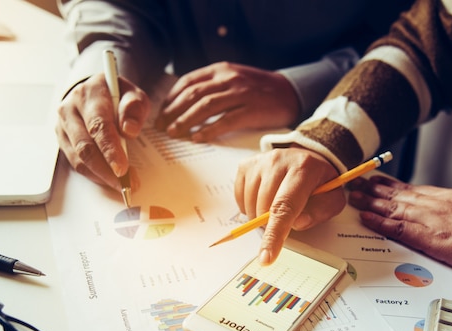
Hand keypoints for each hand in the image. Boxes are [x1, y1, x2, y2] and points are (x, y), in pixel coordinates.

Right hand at [56, 73, 150, 189]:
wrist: (93, 90)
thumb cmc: (115, 94)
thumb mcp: (132, 94)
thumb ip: (134, 108)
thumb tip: (129, 130)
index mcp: (89, 95)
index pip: (98, 125)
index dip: (110, 149)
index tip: (122, 168)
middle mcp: (70, 110)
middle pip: (84, 146)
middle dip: (106, 169)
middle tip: (126, 183)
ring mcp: (63, 126)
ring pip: (78, 158)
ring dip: (101, 175)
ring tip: (121, 184)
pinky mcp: (62, 140)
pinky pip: (76, 163)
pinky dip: (94, 174)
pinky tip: (109, 179)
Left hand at [155, 62, 299, 141]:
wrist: (290, 92)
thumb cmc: (257, 89)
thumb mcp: (233, 78)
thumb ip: (211, 85)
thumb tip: (183, 103)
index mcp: (221, 70)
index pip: (188, 82)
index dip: (171, 99)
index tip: (161, 113)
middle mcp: (229, 78)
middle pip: (193, 94)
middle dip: (173, 112)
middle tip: (161, 127)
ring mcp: (241, 93)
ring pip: (206, 106)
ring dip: (186, 120)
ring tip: (174, 133)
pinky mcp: (252, 110)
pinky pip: (226, 121)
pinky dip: (209, 129)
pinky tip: (197, 138)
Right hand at [235, 146, 345, 264]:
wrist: (308, 157)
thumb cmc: (319, 183)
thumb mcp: (332, 199)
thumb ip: (320, 213)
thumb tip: (297, 223)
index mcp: (304, 169)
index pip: (285, 206)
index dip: (274, 235)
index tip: (266, 258)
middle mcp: (279, 160)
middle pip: (264, 208)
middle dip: (270, 225)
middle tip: (285, 220)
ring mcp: (260, 161)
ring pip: (250, 204)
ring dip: (260, 216)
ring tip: (276, 207)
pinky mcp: (246, 165)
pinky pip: (240, 198)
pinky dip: (250, 207)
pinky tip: (264, 199)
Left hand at [348, 175, 451, 282]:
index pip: (416, 191)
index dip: (394, 187)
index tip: (379, 181)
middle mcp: (440, 205)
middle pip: (399, 196)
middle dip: (375, 190)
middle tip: (355, 183)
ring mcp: (434, 220)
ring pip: (393, 208)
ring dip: (370, 202)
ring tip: (352, 195)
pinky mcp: (433, 239)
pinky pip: (398, 229)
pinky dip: (379, 222)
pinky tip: (364, 216)